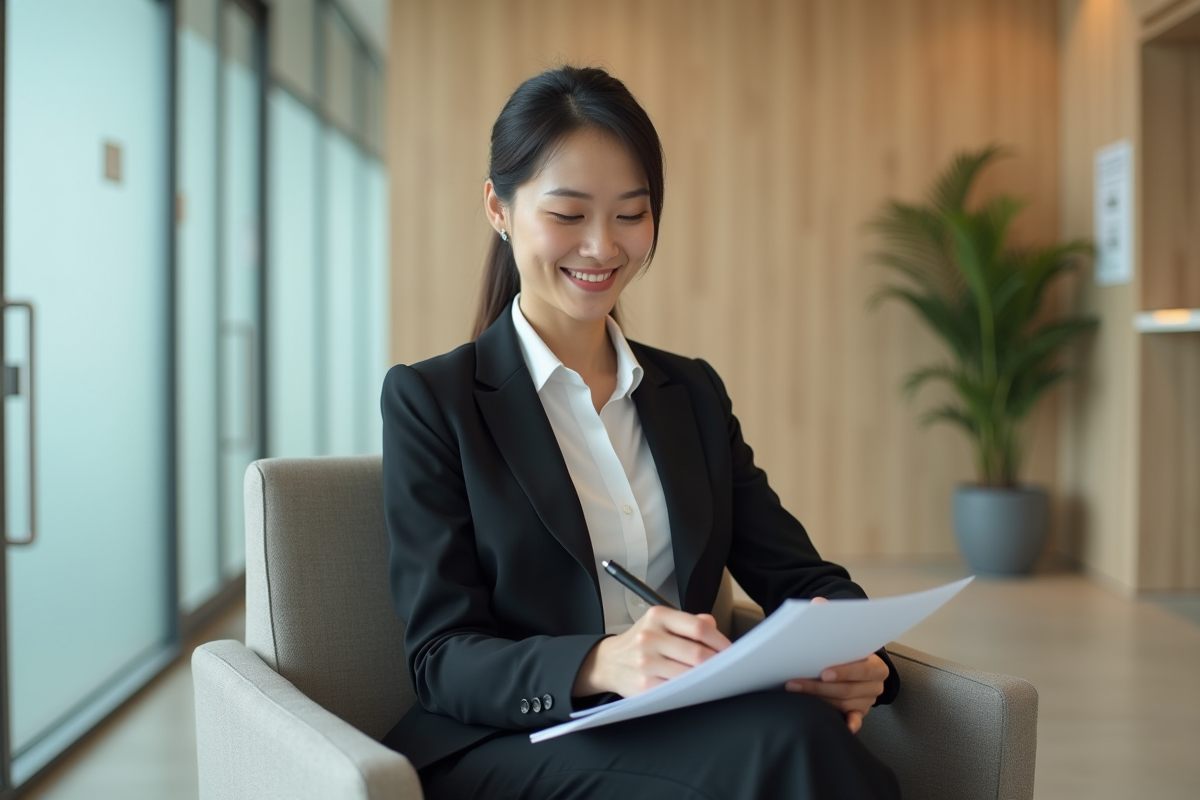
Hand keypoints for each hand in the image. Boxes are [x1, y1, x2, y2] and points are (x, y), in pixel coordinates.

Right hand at [573, 607, 730, 697]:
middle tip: (729, 668)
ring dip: (707, 679)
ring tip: (716, 679)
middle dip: (718, 663)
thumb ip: (690, 622)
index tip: (731, 651)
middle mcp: (650, 637)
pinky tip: (696, 688)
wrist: (609, 661)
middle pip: (697, 653)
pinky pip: (676, 690)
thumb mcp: (661, 622)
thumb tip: (714, 628)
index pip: (699, 628)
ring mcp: (646, 662)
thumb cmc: (641, 641)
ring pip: (689, 674)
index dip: (720, 641)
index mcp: (658, 616)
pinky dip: (691, 690)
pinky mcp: (644, 685)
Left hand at [784, 598, 888, 733]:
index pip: (862, 668)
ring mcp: (867, 701)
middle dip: (818, 686)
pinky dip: (848, 724)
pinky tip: (840, 726)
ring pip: (843, 704)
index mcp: (875, 664)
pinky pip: (854, 721)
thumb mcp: (841, 631)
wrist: (854, 662)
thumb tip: (818, 603)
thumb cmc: (844, 647)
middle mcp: (875, 685)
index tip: (823, 672)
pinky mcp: (859, 713)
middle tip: (794, 683)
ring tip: (795, 692)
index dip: (844, 671)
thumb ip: (830, 616)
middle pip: (847, 690)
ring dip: (818, 699)